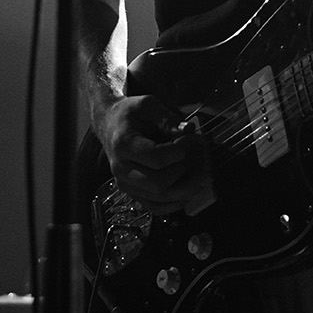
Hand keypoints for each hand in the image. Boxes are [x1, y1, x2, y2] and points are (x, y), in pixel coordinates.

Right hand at [96, 94, 211, 212]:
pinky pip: (155, 207)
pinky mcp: (132, 192)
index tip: (190, 141)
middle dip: (184, 173)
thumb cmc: (131, 114)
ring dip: (185, 190)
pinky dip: (175, 203)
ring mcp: (126, 183)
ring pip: (158, 199)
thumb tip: (189, 130)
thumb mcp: (148, 105)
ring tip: (201, 177)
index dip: (179, 152)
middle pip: (157, 183)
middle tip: (198, 160)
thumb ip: (168, 118)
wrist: (110, 125)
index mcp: (123, 144)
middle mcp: (121, 168)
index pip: (156, 158)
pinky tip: (189, 192)